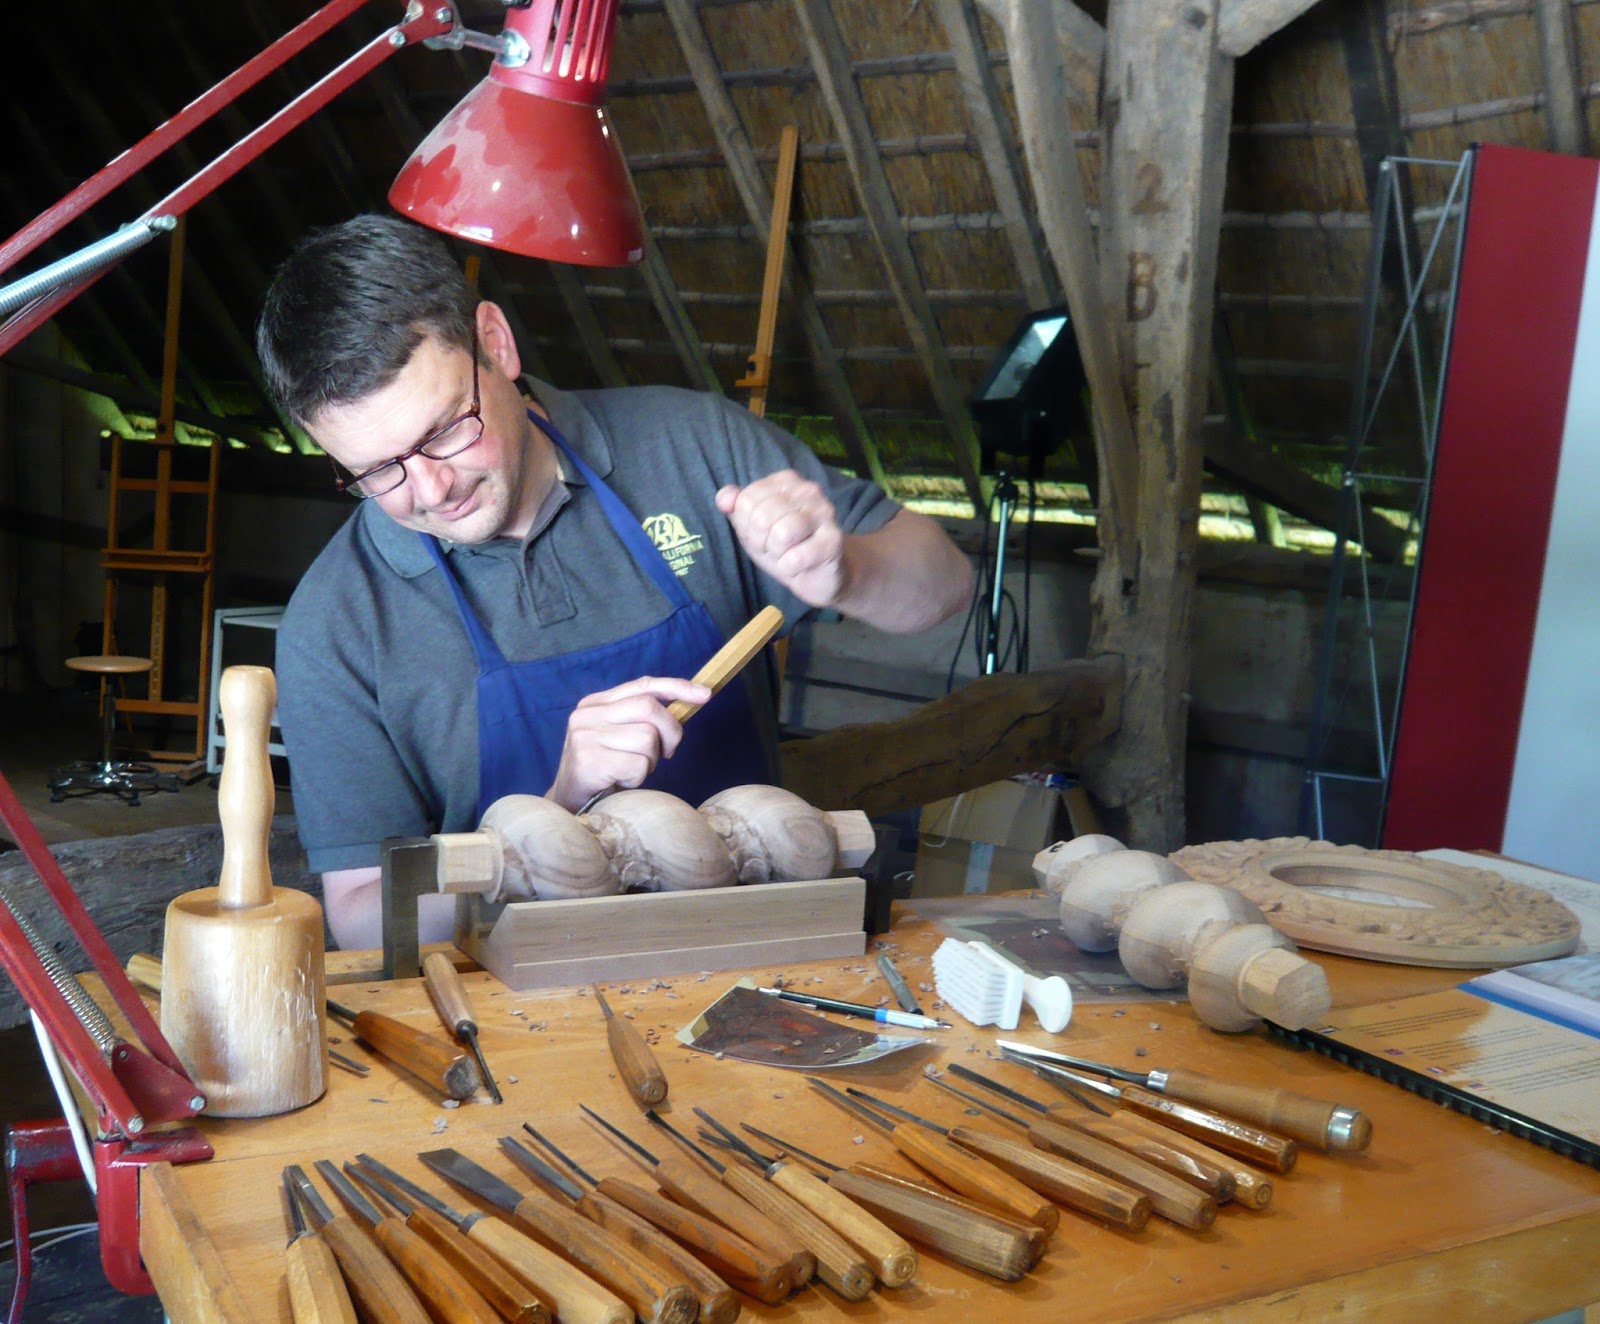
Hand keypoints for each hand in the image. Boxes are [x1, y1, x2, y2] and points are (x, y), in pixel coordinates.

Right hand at [545, 675, 710, 811]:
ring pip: (647, 738)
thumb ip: (641, 717)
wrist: (568, 804)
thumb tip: (686, 702)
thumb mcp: (617, 736)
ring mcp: (585, 737)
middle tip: (666, 753)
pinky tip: (622, 782)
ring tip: (632, 770)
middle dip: (670, 732)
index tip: (704, 694)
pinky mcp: (588, 761)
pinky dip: (639, 777)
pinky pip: (638, 764)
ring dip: (650, 761)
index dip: (676, 687)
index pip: (643, 685)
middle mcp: (587, 715)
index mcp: (595, 703)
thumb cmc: (603, 770)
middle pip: (649, 708)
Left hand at [716, 470, 846, 607]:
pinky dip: (789, 569)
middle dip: (760, 542)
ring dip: (776, 554)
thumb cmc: (785, 547)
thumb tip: (724, 499)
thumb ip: (737, 509)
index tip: (761, 535)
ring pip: (781, 534)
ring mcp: (825, 513)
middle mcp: (808, 490)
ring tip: (787, 555)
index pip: (745, 501)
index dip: (746, 526)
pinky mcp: (834, 540)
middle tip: (774, 549)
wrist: (819, 575)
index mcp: (786, 481)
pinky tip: (800, 566)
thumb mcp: (753, 528)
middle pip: (761, 518)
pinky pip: (795, 558)